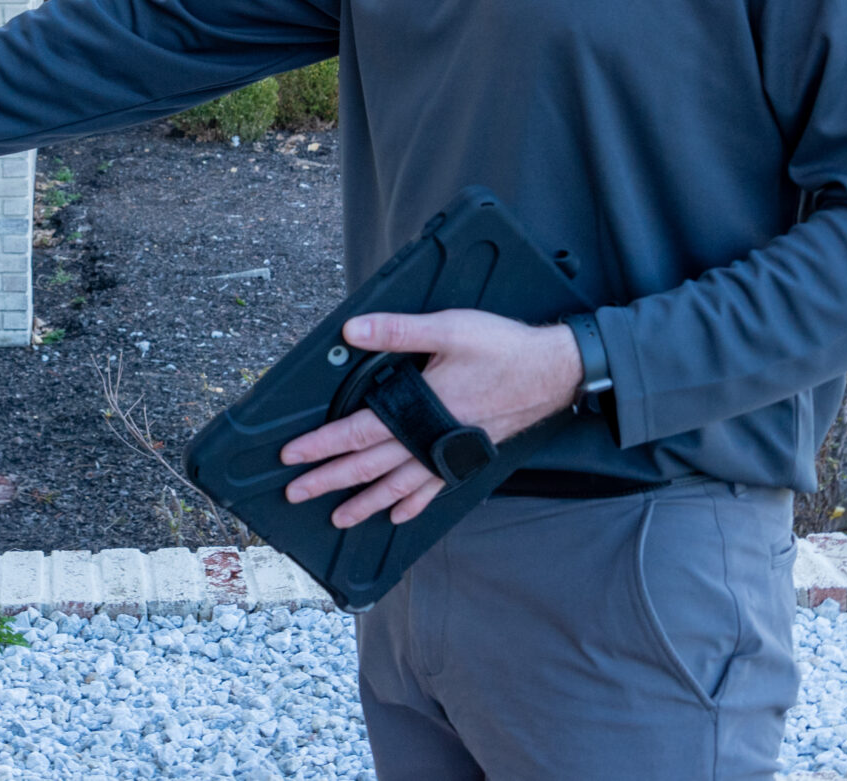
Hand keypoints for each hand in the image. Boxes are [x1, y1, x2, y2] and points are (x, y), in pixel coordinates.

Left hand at [277, 309, 582, 527]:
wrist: (554, 372)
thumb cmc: (503, 348)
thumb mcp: (448, 329)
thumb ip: (397, 331)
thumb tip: (351, 330)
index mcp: (419, 408)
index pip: (357, 432)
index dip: (321, 445)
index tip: (292, 458)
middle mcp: (429, 438)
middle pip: (369, 467)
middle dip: (330, 481)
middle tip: (297, 495)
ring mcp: (448, 452)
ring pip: (398, 486)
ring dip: (366, 502)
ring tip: (340, 517)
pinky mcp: (466, 455)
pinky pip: (433, 488)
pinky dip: (413, 503)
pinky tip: (399, 515)